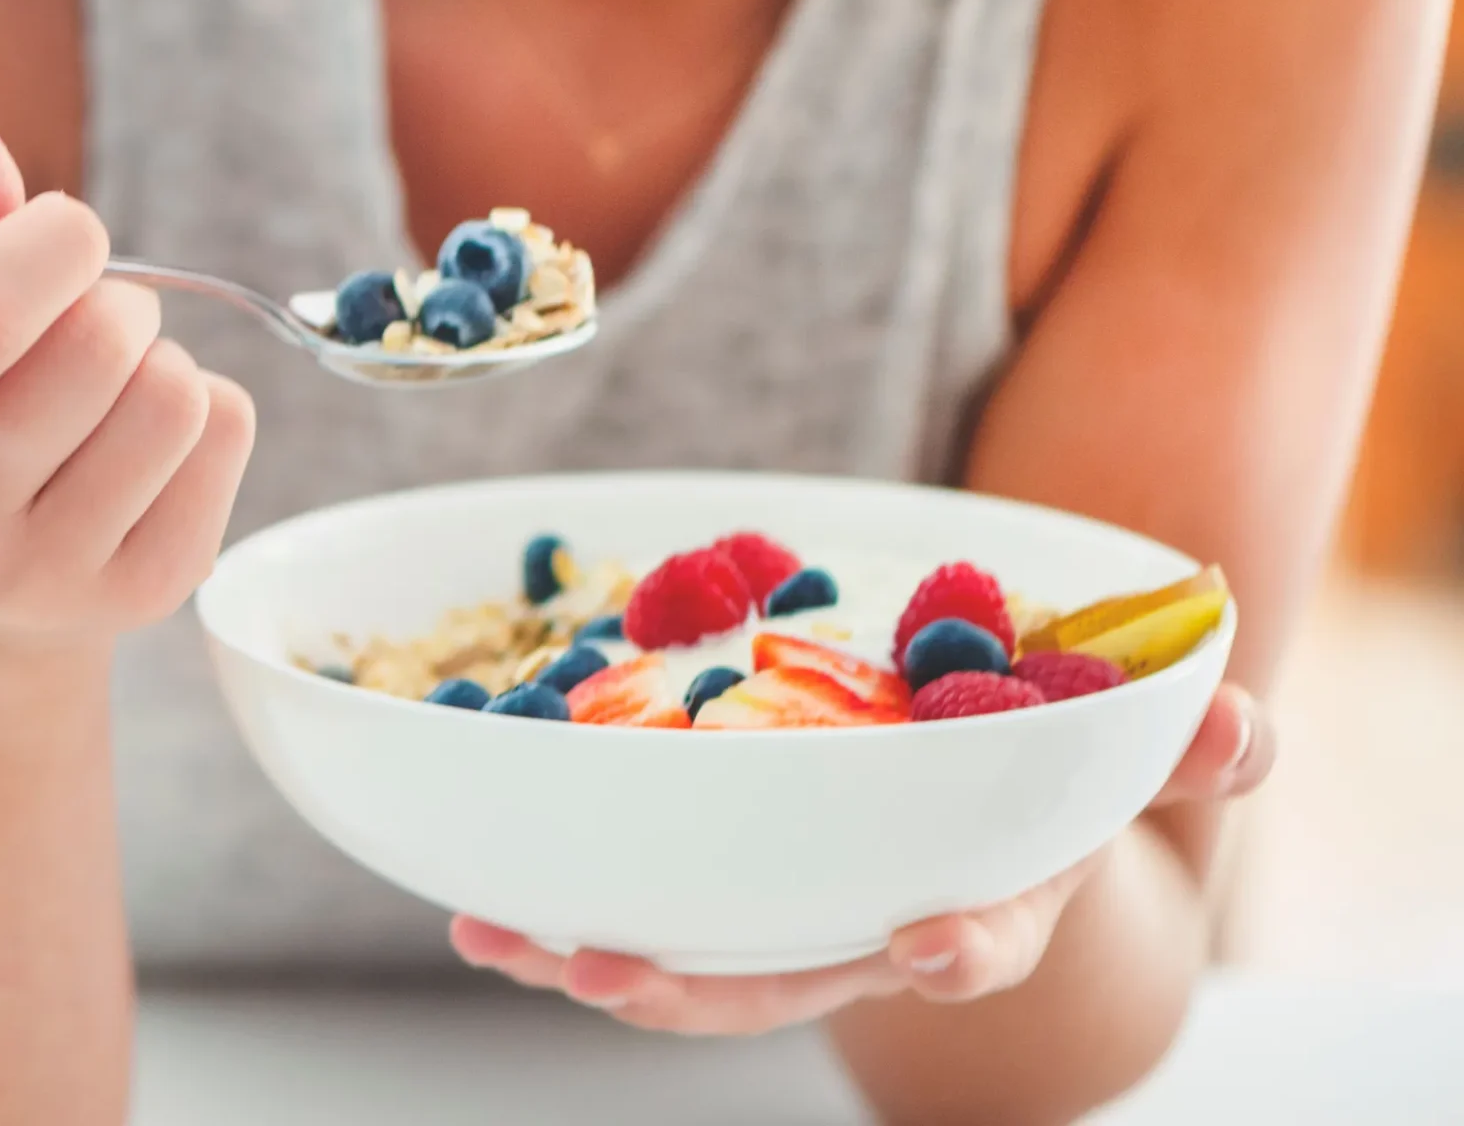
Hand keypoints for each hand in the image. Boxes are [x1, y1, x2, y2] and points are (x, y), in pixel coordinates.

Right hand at [0, 86, 257, 640]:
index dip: (54, 242)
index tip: (69, 231)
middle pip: (98, 348)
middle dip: (114, 298)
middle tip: (87, 318)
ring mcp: (43, 577)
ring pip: (173, 395)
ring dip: (161, 356)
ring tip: (112, 384)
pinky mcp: (143, 595)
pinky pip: (228, 435)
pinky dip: (208, 410)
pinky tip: (147, 442)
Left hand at [452, 681, 1273, 1035]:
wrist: (983, 790)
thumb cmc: (1057, 769)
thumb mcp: (1130, 743)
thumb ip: (1188, 740)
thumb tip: (1241, 725)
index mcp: (981, 896)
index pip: (980, 939)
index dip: (962, 951)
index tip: (933, 949)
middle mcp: (866, 926)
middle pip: (782, 981)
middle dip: (693, 989)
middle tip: (607, 971)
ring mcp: (781, 914)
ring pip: (683, 962)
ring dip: (586, 955)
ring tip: (498, 935)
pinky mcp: (714, 881)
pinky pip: (632, 904)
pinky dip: (554, 903)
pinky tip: (473, 892)